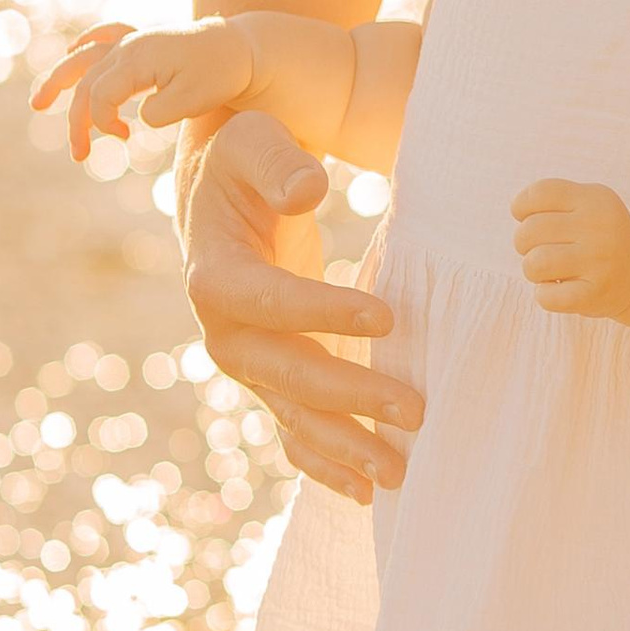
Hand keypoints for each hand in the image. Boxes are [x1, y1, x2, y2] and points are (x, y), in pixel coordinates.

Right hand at [30, 17, 255, 163]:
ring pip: (86, 57)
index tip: (124, 139)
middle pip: (86, 82)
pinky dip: (87, 44)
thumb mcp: (192, 100)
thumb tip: (137, 117)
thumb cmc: (221, 73)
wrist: (244, 48)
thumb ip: (158, 113)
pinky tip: (73, 50)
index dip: (100, 122)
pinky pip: (107, 35)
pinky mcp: (144, 42)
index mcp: (137, 58)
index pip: (98, 95)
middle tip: (79, 155)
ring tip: (38, 104)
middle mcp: (129, 46)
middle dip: (76, 120)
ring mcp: (135, 41)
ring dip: (61, 80)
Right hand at [182, 110, 423, 503]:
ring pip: (292, 415)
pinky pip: (292, 430)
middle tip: (414, 410)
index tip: (388, 318)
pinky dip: (325, 463)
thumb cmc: (243, 158)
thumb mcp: (253, 141)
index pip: (270, 301)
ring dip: (344, 446)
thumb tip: (309, 192)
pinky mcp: (267, 378)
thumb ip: (279, 164)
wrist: (217, 193)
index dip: (324, 312)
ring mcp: (245, 363)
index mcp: (214, 275)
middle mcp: (222, 332)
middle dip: (348, 398)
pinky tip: (365, 489)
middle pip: (285, 374)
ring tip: (398, 471)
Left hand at [509, 179, 629, 318]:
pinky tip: (556, 289)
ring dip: (531, 269)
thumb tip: (517, 209)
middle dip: (523, 242)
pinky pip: (546, 297)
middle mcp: (599, 228)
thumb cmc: (599, 234)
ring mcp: (599, 263)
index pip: (540, 193)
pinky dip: (543, 294)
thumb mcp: (588, 203)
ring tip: (546, 270)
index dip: (521, 206)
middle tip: (539, 248)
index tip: (526, 217)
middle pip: (530, 230)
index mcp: (594, 199)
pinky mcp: (595, 295)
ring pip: (534, 264)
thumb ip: (552, 199)